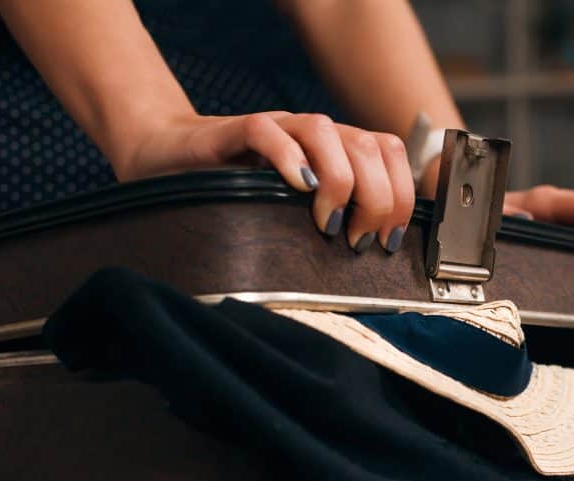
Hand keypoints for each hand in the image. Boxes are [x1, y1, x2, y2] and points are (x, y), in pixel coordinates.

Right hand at [116, 112, 415, 253]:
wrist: (171, 161)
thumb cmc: (239, 193)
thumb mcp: (298, 212)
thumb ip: (334, 221)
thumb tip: (377, 259)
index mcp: (335, 150)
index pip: (389, 152)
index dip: (402, 195)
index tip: (391, 239)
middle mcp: (312, 135)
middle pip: (367, 145)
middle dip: (377, 198)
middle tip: (359, 240)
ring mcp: (276, 129)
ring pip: (325, 130)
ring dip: (340, 180)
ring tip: (329, 222)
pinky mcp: (234, 131)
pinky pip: (266, 131)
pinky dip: (288, 156)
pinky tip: (297, 187)